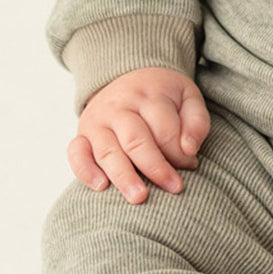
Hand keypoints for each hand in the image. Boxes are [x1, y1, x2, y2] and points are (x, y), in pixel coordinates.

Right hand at [67, 67, 210, 203]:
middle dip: (155, 168)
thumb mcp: (187, 97)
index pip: (164, 129)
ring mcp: (97, 121)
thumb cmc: (163, 95)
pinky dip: (85, 171)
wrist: (127, 76)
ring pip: (107, 151)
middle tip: (174, 187)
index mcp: (148, 95)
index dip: (180, 152)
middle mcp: (119, 107)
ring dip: (123, 176)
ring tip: (139, 197)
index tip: (191, 165)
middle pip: (136, 140)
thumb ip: (196, 122)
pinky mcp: (82, 134)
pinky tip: (100, 186)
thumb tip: (189, 149)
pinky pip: (76, 153)